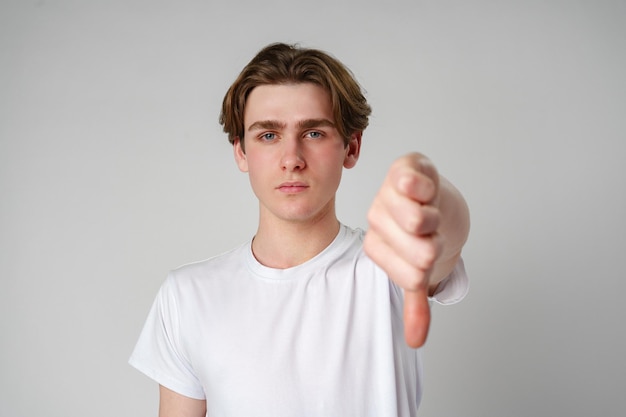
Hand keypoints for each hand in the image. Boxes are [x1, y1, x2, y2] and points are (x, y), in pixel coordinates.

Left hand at [364, 153, 441, 347]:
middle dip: (438, 242)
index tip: (425, 251)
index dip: (432, 265)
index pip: (414, 277)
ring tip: (430, 210)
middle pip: (423, 252)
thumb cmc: (424, 234)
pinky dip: (430, 190)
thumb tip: (416, 342)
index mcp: (375, 247)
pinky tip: (427, 189)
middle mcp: (375, 220)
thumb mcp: (419, 269)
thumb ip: (415, 302)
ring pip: (421, 221)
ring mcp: (386, 193)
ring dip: (438, 218)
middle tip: (431, 231)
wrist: (436, 196)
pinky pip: (415, 184)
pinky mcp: (403, 167)